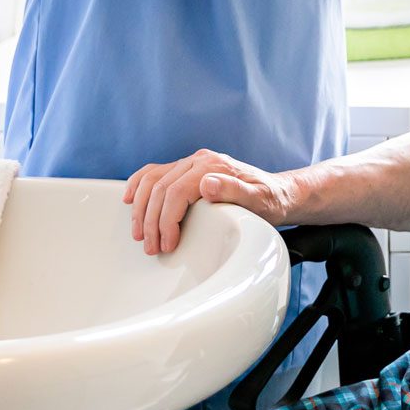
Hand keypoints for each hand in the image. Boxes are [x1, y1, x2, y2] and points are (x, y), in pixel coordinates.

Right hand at [122, 149, 295, 254]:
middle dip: (151, 221)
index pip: (176, 191)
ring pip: (152, 180)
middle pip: (160, 188)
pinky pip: (154, 173)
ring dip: (141, 208)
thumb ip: (234, 191)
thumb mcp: (260, 200)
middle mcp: (199, 161)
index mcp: (213, 166)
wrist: (279, 193)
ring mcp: (191, 164)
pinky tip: (130, 200)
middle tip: (152, 248)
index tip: (166, 244)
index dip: (166, 220)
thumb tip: (206, 184)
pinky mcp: (186, 170)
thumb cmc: (270, 200)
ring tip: (140, 234)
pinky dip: (138, 185)